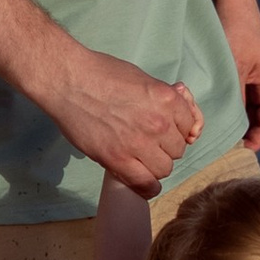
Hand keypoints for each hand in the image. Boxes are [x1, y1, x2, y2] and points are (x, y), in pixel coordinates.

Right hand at [40, 45, 202, 197]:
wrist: (69, 81)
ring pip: (164, 168)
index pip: (190, 126)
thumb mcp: (141, 78)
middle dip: (165, 147)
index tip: (166, 130)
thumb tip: (180, 105)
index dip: (177, 129)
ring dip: (154, 165)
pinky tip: (143, 182)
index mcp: (167, 99)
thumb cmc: (101, 73)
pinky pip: (146, 184)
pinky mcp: (117, 159)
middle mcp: (159, 123)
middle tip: (147, 142)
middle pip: (177, 150)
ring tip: (140, 158)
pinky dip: (147, 187)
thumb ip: (162, 98)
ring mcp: (139, 143)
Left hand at [222, 5, 259, 153]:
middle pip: (254, 119)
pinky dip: (220, 104)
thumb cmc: (235, 29)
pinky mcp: (233, 70)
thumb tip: (221, 129)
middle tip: (217, 149)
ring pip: (240, 108)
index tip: (236, 153)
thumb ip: (231, 97)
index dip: (256, 142)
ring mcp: (248, 76)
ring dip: (228, 119)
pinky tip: (203, 111)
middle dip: (239, 134)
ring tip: (208, 133)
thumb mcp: (233, 67)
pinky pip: (229, 95)